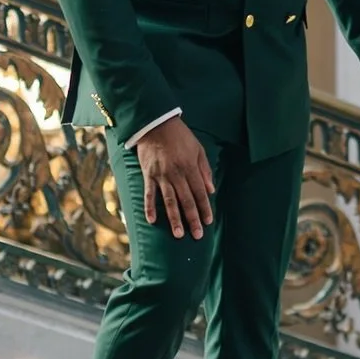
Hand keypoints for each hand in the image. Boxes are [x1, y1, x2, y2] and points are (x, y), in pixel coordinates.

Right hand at [136, 117, 214, 239]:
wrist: (156, 124)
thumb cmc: (180, 136)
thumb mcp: (198, 149)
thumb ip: (205, 170)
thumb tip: (211, 190)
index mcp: (190, 168)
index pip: (200, 193)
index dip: (205, 208)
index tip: (208, 222)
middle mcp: (177, 174)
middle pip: (186, 201)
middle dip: (192, 219)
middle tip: (197, 235)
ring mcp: (161, 176)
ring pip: (169, 201)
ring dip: (174, 219)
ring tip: (178, 234)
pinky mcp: (148, 174)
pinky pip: (149, 194)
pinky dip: (149, 207)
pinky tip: (152, 220)